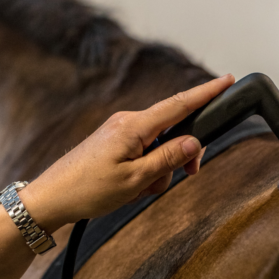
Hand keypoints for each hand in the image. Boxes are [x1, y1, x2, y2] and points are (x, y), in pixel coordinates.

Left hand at [20, 74, 234, 232]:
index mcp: (133, 126)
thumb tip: (194, 141)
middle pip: (171, 131)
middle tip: (182, 177)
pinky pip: (142, 152)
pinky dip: (145, 170)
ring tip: (139, 189)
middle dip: (179, 156)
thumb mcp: (135, 179)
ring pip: (157, 146)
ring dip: (158, 170)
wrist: (51, 197)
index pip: (178, 104)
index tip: (227, 80)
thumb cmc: (87, 189)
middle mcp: (126, 122)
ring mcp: (118, 131)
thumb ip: (168, 159)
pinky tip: (131, 188)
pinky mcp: (112, 142)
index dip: (206, 93)